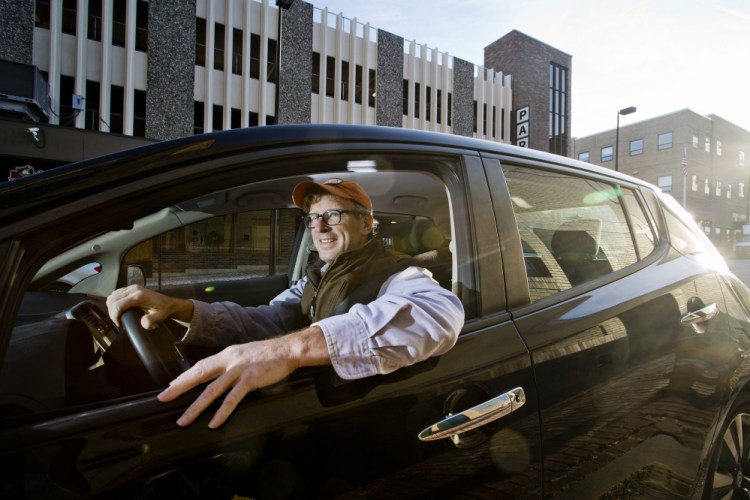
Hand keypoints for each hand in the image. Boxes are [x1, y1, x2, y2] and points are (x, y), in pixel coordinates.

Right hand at [106, 285, 193, 328]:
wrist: (168, 303)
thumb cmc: (163, 309)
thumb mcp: (159, 316)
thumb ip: (151, 320)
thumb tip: (144, 324)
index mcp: (139, 296)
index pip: (118, 305)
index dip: (115, 316)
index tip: (119, 323)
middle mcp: (134, 289)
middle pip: (112, 299)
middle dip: (112, 312)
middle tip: (117, 321)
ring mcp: (132, 288)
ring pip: (113, 295)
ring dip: (112, 306)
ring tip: (118, 315)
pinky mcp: (132, 288)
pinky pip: (117, 293)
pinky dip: (115, 301)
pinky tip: (120, 309)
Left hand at [158, 327, 330, 427]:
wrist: (288, 349)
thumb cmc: (269, 353)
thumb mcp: (245, 354)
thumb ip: (231, 363)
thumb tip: (220, 375)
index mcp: (227, 354)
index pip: (200, 365)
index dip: (185, 376)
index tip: (171, 386)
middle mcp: (229, 360)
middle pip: (199, 374)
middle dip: (179, 387)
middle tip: (164, 398)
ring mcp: (239, 370)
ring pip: (212, 390)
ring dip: (196, 407)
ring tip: (184, 420)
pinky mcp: (250, 380)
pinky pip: (232, 399)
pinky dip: (221, 412)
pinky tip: (213, 423)